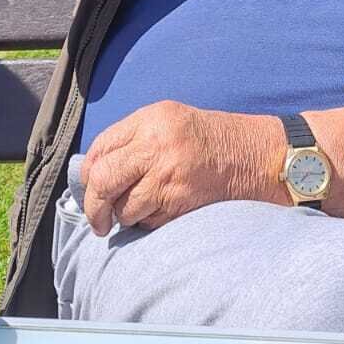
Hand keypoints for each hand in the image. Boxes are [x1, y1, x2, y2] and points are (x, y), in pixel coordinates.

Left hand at [80, 100, 282, 234]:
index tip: (90, 187)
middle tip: (97, 219)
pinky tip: (162, 212)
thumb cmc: (211, 139)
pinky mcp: (180, 202)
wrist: (256, 156)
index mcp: (150, 120)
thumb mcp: (170, 121)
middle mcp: (156, 145)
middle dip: (94, 205)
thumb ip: (134, 139)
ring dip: (125, 216)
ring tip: (139, 211)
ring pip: (124, 208)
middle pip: (103, 180)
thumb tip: (94, 172)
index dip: (88, 173)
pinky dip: (148, 223)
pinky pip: (148, 222)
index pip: (101, 148)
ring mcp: (168, 176)